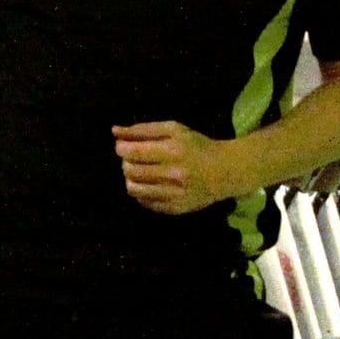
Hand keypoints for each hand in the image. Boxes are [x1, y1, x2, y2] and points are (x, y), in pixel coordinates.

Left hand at [113, 120, 235, 214]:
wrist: (223, 171)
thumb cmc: (196, 146)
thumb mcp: (173, 130)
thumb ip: (143, 130)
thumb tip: (115, 131)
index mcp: (173, 151)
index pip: (133, 153)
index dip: (121, 149)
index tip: (123, 146)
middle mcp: (174, 174)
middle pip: (131, 171)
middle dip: (126, 163)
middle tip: (132, 159)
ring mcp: (174, 194)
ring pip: (134, 189)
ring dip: (130, 179)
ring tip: (139, 172)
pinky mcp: (174, 209)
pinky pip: (145, 202)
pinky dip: (142, 192)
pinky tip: (150, 184)